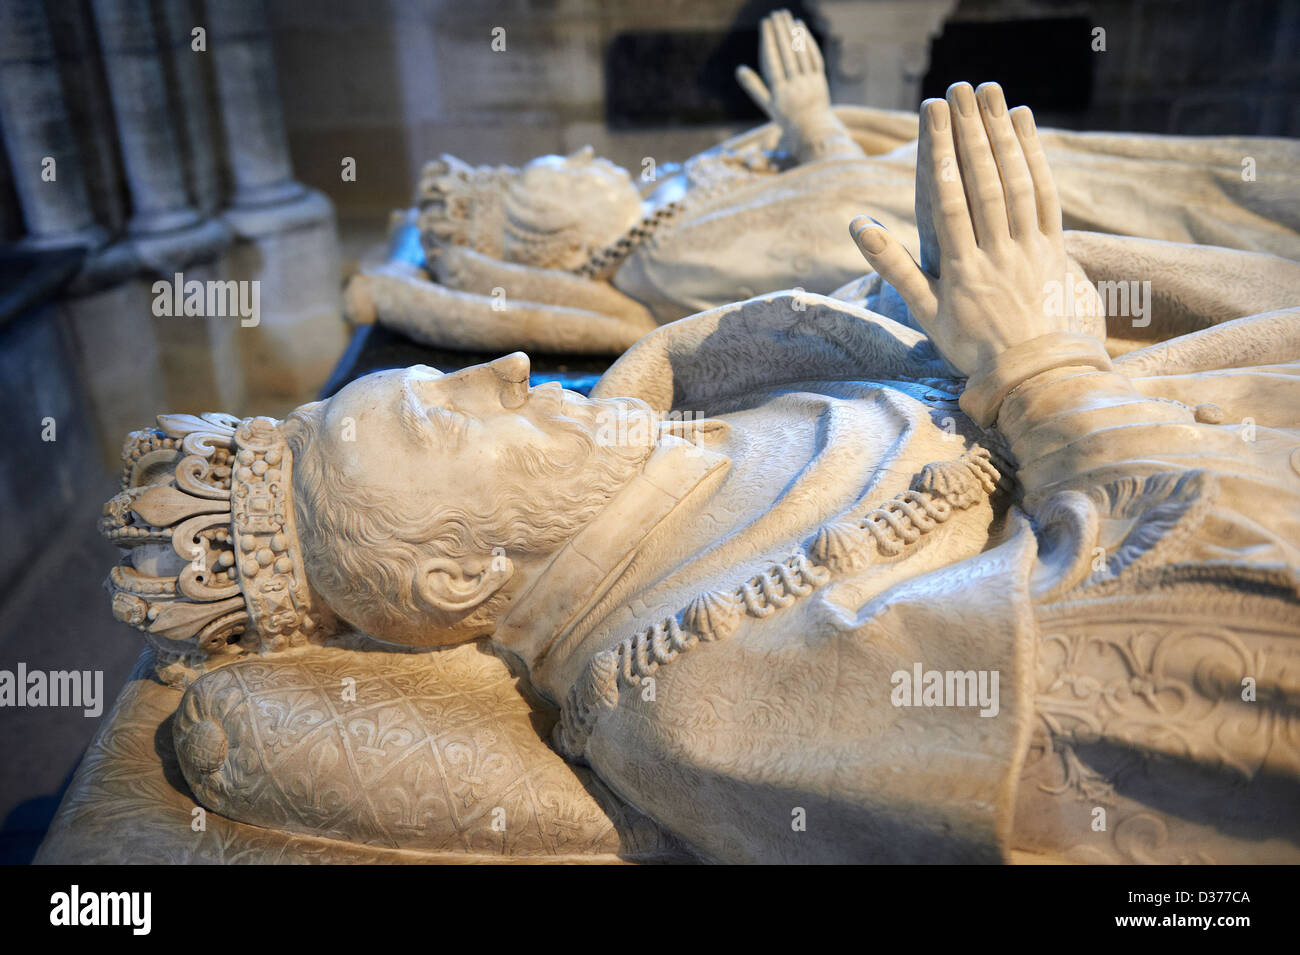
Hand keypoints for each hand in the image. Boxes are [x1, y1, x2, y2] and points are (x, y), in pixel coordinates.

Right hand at [736, 10, 831, 144]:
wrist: (812, 129)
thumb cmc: (785, 117)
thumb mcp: (767, 105)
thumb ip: (754, 86)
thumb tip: (739, 70)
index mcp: (779, 93)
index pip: (773, 61)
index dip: (769, 40)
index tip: (765, 23)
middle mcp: (795, 86)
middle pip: (787, 54)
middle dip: (781, 31)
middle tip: (775, 14)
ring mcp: (809, 82)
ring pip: (801, 53)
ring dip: (793, 32)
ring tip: (786, 16)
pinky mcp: (820, 79)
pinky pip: (814, 57)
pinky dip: (807, 41)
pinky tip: (800, 27)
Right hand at [850, 82, 1097, 376]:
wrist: (1036, 374)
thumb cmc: (973, 347)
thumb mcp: (926, 314)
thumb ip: (895, 268)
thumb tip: (859, 227)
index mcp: (962, 269)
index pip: (949, 200)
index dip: (942, 153)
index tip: (934, 115)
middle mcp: (998, 253)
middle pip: (984, 181)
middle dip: (971, 131)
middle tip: (960, 90)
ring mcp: (1030, 248)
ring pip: (1016, 182)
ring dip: (1002, 134)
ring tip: (990, 95)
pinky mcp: (1055, 247)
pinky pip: (1045, 196)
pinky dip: (1035, 157)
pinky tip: (1023, 126)